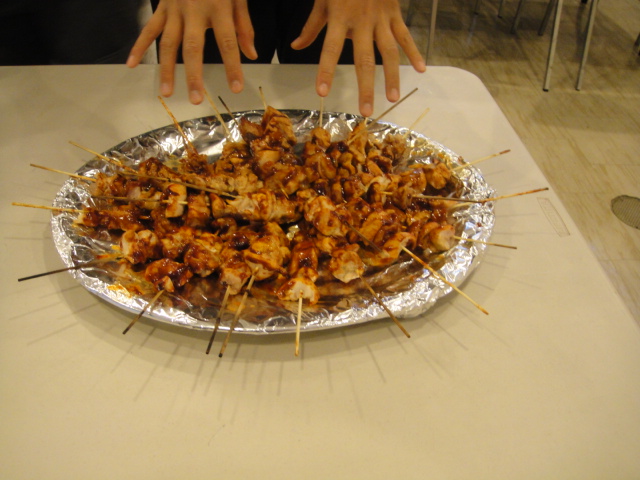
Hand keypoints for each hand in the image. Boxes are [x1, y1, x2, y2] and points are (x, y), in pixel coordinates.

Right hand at [126, 0, 256, 103]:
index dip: (232, 66)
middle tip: (195, 100)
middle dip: (194, 75)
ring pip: (168, 42)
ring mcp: (174, 9)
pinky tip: (131, 64)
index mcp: (218, 7)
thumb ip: (243, 26)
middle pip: (192, 47)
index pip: (227, 42)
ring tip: (167, 92)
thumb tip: (251, 54)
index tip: (235, 88)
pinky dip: (138, 46)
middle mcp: (194, 10)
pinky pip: (148, 29)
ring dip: (166, 69)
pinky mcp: (161, 7)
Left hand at [291, 0, 424, 117]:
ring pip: (389, 52)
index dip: (325, 71)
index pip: (330, 49)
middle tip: (366, 111)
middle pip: (364, 59)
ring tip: (392, 98)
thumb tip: (296, 46)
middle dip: (365, 86)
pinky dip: (414, 52)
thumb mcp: (323, 0)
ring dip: (392, 76)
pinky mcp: (395, 14)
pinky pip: (405, 36)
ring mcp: (381, 18)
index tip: (322, 92)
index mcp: (340, 18)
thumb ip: (312, 26)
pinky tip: (420, 69)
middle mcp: (362, 22)